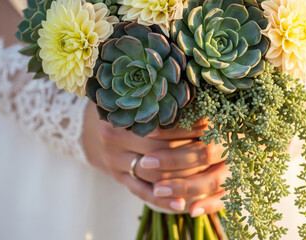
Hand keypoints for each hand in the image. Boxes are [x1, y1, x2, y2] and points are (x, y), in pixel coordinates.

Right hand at [83, 102, 226, 211]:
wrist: (91, 124)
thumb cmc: (125, 107)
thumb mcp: (138, 98)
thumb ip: (162, 101)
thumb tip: (201, 102)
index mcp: (121, 114)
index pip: (161, 126)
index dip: (188, 127)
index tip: (211, 125)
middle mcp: (113, 139)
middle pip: (158, 152)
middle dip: (189, 153)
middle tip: (214, 152)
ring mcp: (114, 162)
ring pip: (153, 176)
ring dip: (181, 179)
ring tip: (207, 177)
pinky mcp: (118, 178)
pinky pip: (142, 192)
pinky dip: (163, 201)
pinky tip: (181, 205)